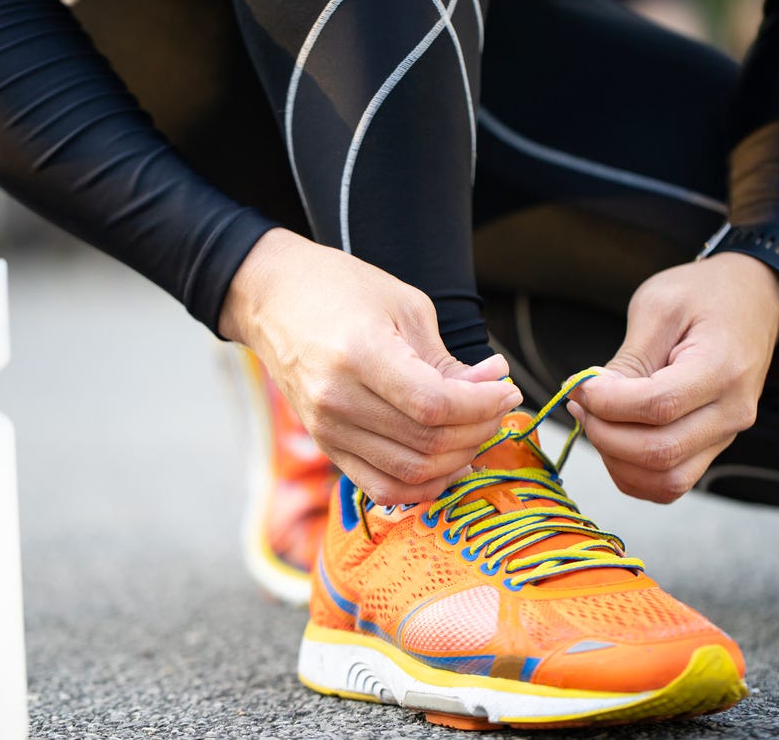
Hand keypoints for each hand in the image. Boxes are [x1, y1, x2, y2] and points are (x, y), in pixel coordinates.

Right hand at [220, 228, 521, 504]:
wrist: (272, 301)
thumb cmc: (340, 290)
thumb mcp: (405, 307)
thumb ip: (446, 360)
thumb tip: (492, 389)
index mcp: (359, 354)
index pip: (435, 405)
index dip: (483, 405)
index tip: (507, 389)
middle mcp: (337, 400)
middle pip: (427, 443)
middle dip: (479, 429)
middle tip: (498, 404)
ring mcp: (328, 430)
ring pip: (410, 473)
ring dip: (458, 458)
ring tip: (477, 428)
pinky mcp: (327, 447)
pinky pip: (382, 487)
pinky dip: (423, 485)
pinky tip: (448, 462)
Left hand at [566, 253, 778, 502]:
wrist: (752, 300)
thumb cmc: (703, 296)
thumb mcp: (659, 307)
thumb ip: (627, 359)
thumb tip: (589, 397)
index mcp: (722, 368)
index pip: (658, 406)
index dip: (608, 403)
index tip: (579, 385)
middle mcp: (731, 413)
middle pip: (659, 453)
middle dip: (604, 434)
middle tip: (580, 402)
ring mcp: (724, 437)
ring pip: (664, 481)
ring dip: (614, 459)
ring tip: (593, 419)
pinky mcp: (711, 449)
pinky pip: (668, 484)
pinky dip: (630, 472)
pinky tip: (612, 437)